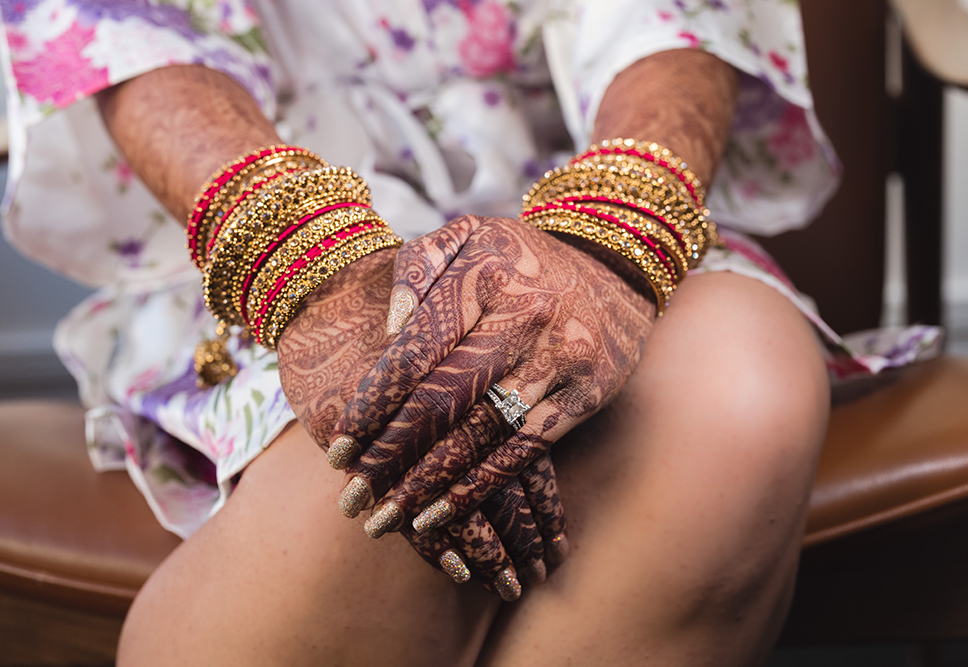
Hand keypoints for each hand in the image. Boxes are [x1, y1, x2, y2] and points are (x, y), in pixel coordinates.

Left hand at [277, 248, 562, 597]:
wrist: (613, 267)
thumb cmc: (520, 258)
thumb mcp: (467, 235)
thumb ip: (417, 266)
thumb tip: (391, 331)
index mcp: (483, 277)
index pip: (415, 352)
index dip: (372, 406)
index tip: (338, 447)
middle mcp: (524, 318)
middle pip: (443, 400)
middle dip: (390, 457)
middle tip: (352, 499)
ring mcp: (558, 359)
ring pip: (481, 434)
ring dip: (427, 484)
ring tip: (384, 520)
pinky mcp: (584, 395)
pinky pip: (522, 451)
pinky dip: (478, 488)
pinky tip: (438, 513)